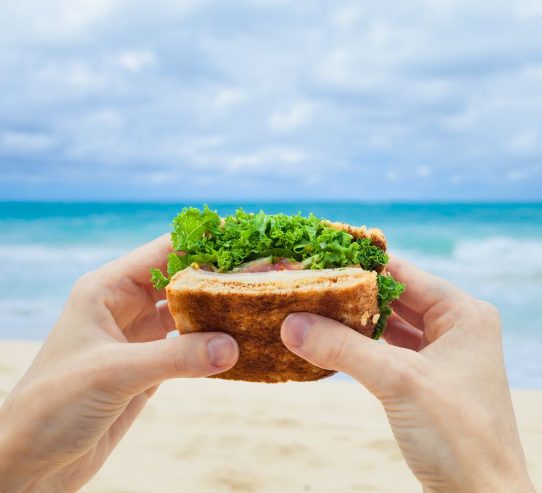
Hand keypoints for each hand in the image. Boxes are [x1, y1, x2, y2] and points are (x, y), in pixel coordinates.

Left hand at [0, 236, 238, 491]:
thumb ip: (175, 358)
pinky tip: (242, 344)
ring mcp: (139, 338)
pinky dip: (215, 345)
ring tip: (261, 307)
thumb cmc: (52, 406)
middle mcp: (125, 308)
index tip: (250, 242)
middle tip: (267, 276)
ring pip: (189, 313)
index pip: (164, 252)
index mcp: (106, 290)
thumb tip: (234, 346)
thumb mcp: (114, 373)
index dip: (205, 245)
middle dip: (221, 277)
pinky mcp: (150, 369)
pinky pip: (191, 347)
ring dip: (220, 312)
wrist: (33, 462)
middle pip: (183, 280)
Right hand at [281, 257, 534, 492]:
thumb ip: (344, 348)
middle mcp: (459, 328)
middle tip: (306, 286)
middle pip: (397, 299)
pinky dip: (364, 350)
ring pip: (392, 327)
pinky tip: (334, 345)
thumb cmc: (458, 437)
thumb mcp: (398, 382)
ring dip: (356, 324)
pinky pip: (392, 354)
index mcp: (465, 314)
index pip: (404, 274)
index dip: (360, 266)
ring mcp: (446, 356)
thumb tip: (292, 323)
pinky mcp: (432, 383)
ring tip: (312, 312)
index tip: (317, 259)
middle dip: (353, 296)